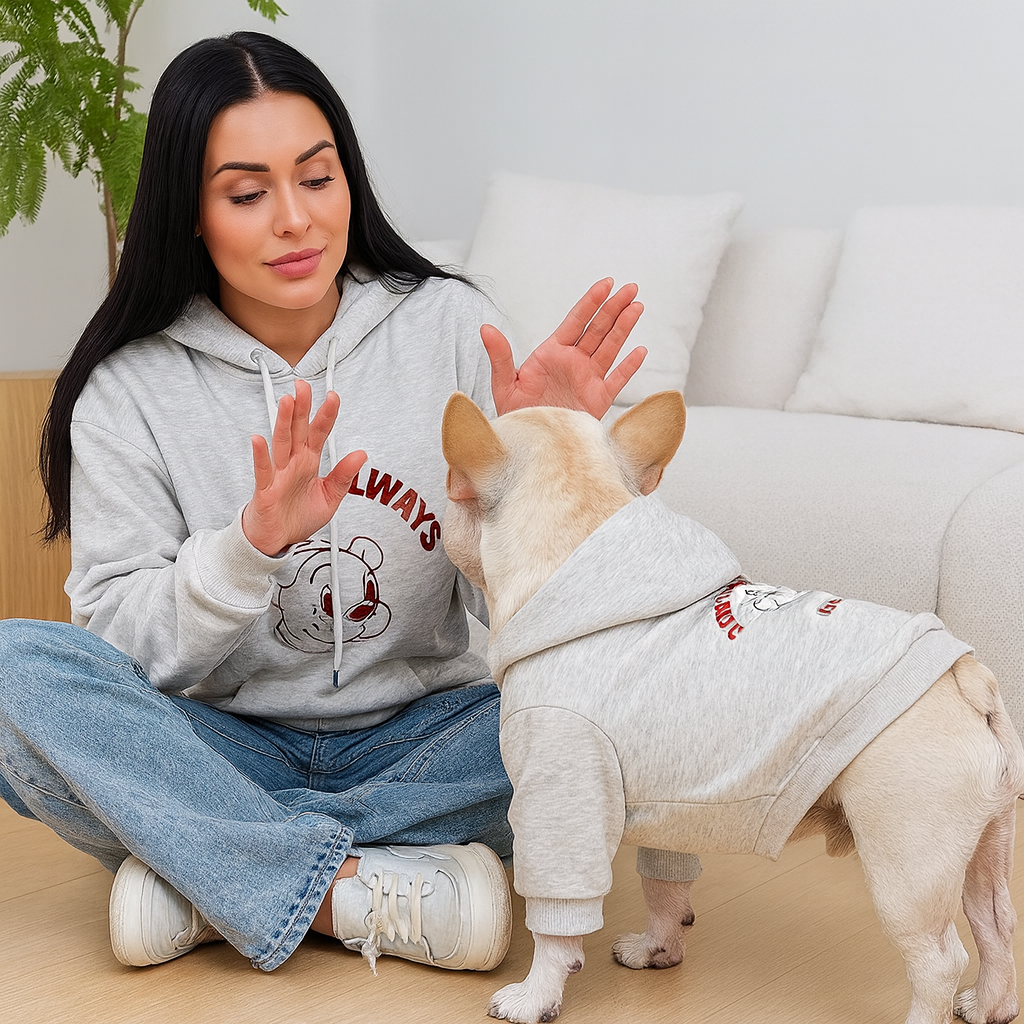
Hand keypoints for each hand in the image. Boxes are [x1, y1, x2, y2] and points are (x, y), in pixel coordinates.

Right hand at [242, 380, 366, 556]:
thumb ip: (343, 476)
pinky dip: (261, 456)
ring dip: (284, 423)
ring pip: (281, 444)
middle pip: (297, 431)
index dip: (326, 416)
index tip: (333, 397)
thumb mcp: (329, 497)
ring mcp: (277, 475)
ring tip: (287, 402)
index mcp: (309, 463)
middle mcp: (293, 464)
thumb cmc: (298, 517)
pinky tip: (258, 439)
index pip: (318, 434)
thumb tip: (361, 454)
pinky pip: (262, 471)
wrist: (277, 540)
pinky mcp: (265, 491)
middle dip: (302, 408)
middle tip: (303, 385)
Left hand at [482, 278, 646, 417]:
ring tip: (637, 307)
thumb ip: (500, 356)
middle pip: (598, 329)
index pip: (576, 321)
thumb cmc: (515, 413)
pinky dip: (629, 367)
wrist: (527, 444)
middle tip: (631, 288)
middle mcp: (572, 363)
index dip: (592, 302)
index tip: (606, 284)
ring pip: (610, 348)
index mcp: (552, 353)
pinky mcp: (597, 400)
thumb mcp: (504, 384)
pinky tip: (639, 350)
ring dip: (624, 328)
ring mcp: (587, 380)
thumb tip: (485, 328)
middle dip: (614, 308)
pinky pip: (616, 380)